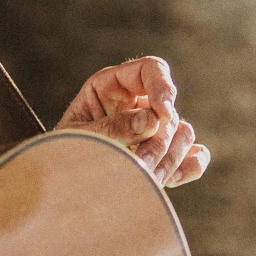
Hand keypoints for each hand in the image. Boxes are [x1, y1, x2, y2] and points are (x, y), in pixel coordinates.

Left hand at [55, 57, 209, 186]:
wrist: (60, 185)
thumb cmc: (62, 154)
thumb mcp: (77, 137)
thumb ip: (111, 128)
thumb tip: (152, 120)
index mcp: (112, 87)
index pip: (150, 70)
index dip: (162, 86)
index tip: (163, 113)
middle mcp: (137, 103)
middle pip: (168, 111)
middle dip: (157, 141)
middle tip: (139, 165)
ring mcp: (154, 130)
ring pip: (183, 133)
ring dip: (170, 158)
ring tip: (146, 180)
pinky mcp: (165, 155)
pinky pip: (194, 156)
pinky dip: (189, 167)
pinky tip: (170, 179)